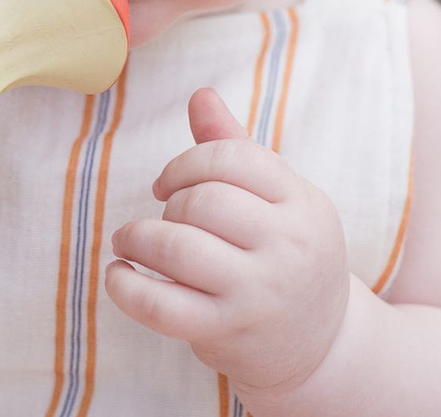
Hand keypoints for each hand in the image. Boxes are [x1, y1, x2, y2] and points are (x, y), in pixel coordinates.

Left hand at [105, 88, 349, 398]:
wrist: (323, 345)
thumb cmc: (286, 252)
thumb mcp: (278, 197)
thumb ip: (234, 146)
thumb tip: (199, 94)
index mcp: (303, 203)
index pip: (234, 158)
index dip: (188, 162)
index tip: (168, 182)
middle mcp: (287, 247)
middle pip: (204, 200)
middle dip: (169, 201)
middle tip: (161, 215)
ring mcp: (258, 294)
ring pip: (178, 248)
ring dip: (137, 237)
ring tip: (128, 240)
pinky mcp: (226, 334)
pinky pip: (161, 307)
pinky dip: (126, 288)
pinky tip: (118, 275)